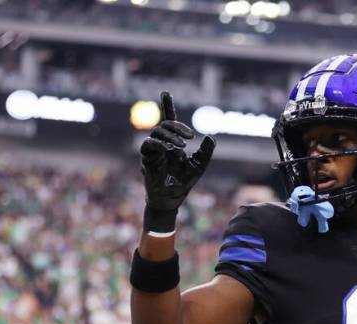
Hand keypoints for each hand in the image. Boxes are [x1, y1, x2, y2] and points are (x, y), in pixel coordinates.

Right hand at [140, 91, 215, 232]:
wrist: (172, 198)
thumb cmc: (184, 182)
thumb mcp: (199, 166)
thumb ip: (206, 152)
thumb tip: (210, 137)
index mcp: (173, 142)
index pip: (169, 120)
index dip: (168, 106)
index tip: (166, 92)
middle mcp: (162, 143)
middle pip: (164, 123)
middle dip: (177, 125)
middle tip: (190, 137)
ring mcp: (153, 150)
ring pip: (157, 131)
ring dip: (171, 135)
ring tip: (182, 146)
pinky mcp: (147, 158)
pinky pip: (149, 144)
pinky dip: (159, 143)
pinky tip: (169, 149)